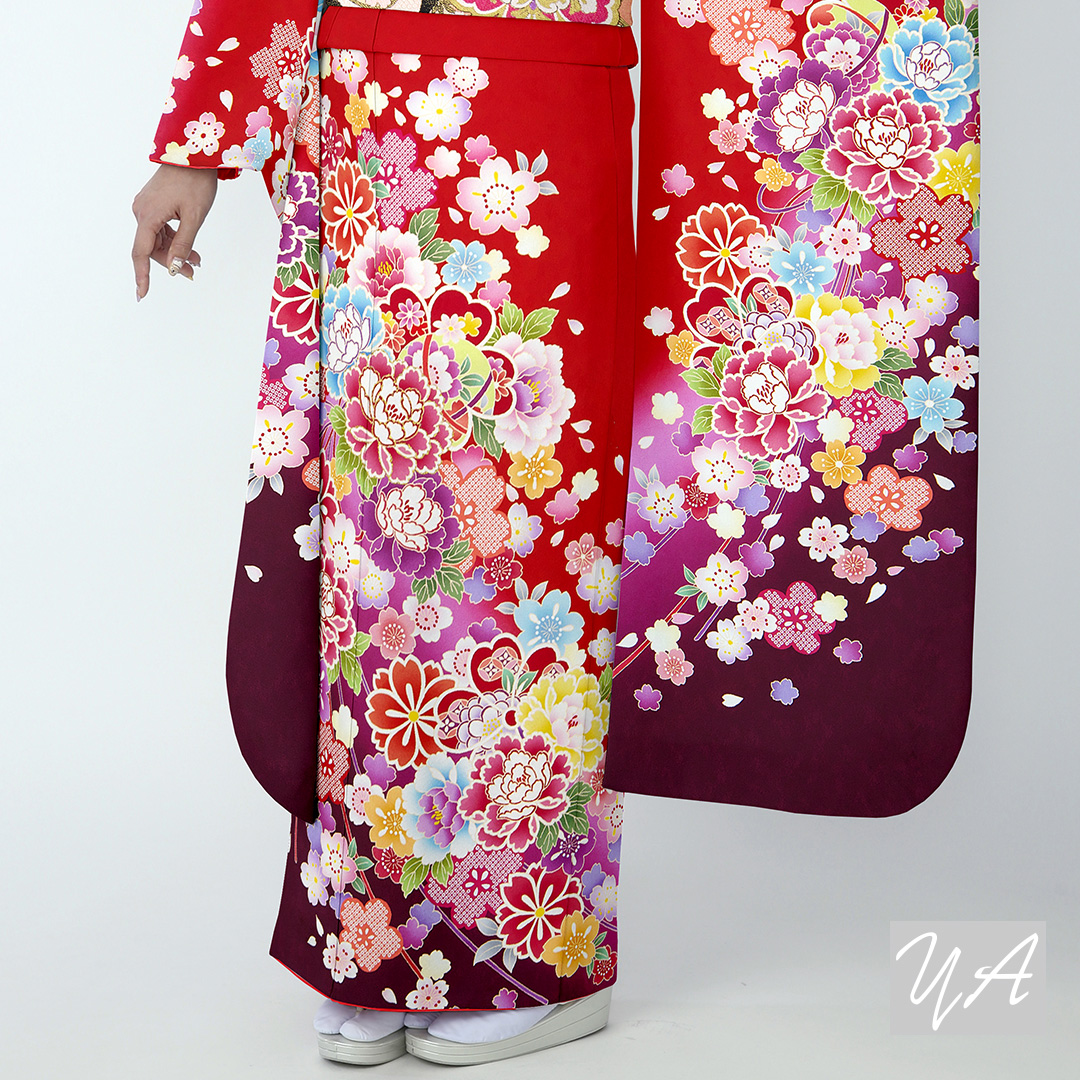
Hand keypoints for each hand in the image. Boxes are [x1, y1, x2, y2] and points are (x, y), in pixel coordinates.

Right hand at [132, 164, 217, 299]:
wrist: (194, 155)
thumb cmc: (196, 183)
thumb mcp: (194, 217)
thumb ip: (183, 244)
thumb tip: (175, 269)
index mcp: (148, 215)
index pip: (141, 253)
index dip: (142, 275)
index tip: (142, 294)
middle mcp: (141, 212)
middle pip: (152, 248)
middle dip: (172, 263)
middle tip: (193, 273)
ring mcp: (146, 207)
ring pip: (158, 240)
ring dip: (176, 252)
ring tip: (197, 262)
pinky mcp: (153, 204)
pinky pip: (160, 229)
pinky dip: (175, 240)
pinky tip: (191, 250)